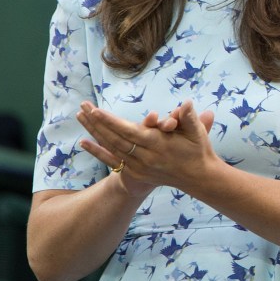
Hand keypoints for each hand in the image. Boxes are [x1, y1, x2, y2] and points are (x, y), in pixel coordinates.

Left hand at [76, 100, 215, 194]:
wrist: (198, 177)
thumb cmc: (198, 150)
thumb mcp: (198, 132)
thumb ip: (190, 117)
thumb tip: (187, 103)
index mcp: (158, 144)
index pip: (129, 131)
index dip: (111, 121)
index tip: (96, 111)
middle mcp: (145, 157)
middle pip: (115, 138)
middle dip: (97, 122)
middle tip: (83, 107)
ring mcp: (139, 166)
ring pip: (112, 148)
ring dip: (94, 132)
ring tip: (81, 117)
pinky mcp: (136, 172)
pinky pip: (112, 161)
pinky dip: (97, 151)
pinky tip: (83, 142)